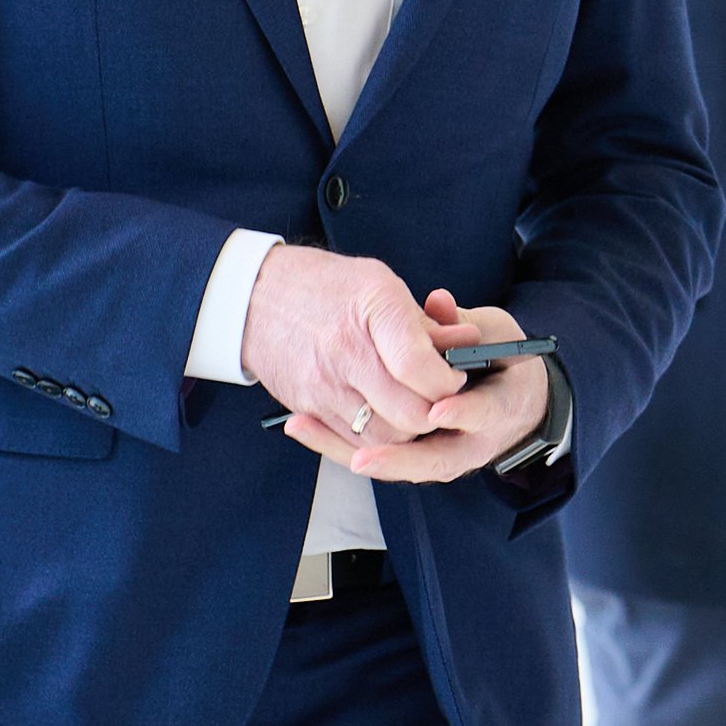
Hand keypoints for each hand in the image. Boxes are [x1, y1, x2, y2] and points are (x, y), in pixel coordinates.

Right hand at [242, 248, 521, 481]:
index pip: (420, 368)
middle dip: (435, 412)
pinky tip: (385, 415)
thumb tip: (469, 341)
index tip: (455, 376)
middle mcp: (345, 352)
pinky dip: (377, 437)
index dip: (448, 381)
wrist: (256, 297)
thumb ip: (427, 321)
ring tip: (414, 407)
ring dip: (407, 431)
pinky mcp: (308, 407)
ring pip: (383, 436)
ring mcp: (323, 385)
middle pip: (408, 413)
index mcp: (374, 310)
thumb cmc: (326, 286)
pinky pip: (352, 441)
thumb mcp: (383, 284)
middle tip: (440, 398)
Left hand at [286, 290, 551, 482]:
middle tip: (363, 455)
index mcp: (502, 407)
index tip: (437, 411)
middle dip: (397, 458)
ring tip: (308, 428)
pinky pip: (374, 457)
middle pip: (433, 461)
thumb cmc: (503, 362)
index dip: (463, 414)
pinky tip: (300, 424)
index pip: (484, 416)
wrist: (512, 400)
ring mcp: (443, 457)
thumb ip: (464, 322)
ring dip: (351, 450)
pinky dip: (336, 443)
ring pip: (397, 465)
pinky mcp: (414, 458)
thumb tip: (438, 303)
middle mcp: (473, 443)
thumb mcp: (497, 334)